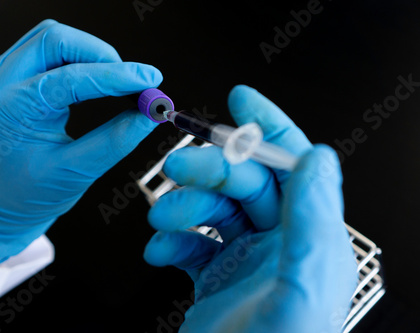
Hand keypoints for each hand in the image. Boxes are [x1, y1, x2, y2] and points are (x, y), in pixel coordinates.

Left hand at [0, 20, 162, 263]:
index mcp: (12, 110)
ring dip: (90, 52)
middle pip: (56, 40)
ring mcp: (3, 74)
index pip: (70, 78)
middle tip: (132, 80)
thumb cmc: (30, 193)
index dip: (116, 76)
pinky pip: (49, 48)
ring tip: (116, 79)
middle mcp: (0, 83)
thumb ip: (115, 140)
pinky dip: (78, 56)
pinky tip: (95, 76)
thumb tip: (149, 114)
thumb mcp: (76, 172)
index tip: (149, 81)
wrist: (1, 200)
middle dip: (101, 54)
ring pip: (53, 37)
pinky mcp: (13, 74)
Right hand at [144, 85, 357, 332]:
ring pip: (212, 209)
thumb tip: (318, 157)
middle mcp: (279, 245)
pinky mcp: (215, 277)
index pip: (292, 167)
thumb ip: (314, 220)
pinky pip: (191, 241)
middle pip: (242, 183)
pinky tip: (160, 252)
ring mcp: (245, 260)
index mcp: (308, 240)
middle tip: (175, 169)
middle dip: (205, 170)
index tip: (241, 99)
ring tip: (162, 222)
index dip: (267, 128)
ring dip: (182, 208)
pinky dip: (171, 241)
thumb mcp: (302, 287)